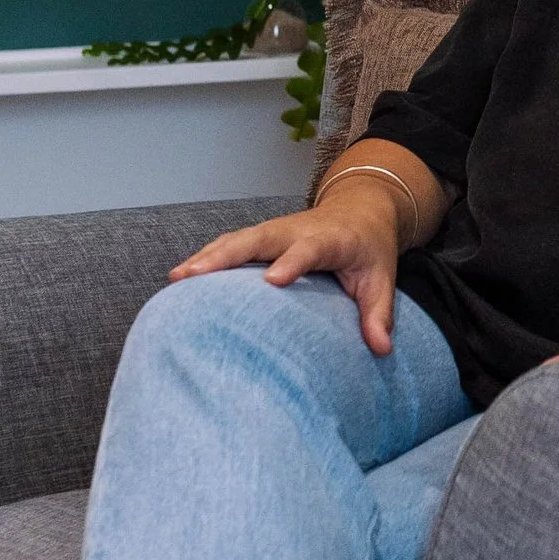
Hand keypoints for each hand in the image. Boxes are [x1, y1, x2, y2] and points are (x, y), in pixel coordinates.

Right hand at [170, 189, 407, 356]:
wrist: (361, 209)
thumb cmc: (369, 248)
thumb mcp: (382, 278)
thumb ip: (379, 313)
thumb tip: (382, 350)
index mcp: (329, 239)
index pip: (308, 249)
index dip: (292, 262)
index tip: (273, 281)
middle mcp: (296, 231)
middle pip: (257, 239)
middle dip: (225, 256)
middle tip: (194, 277)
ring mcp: (275, 232)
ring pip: (236, 240)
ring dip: (207, 257)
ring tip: (176, 279)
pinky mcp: (261, 238)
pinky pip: (230, 244)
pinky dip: (207, 257)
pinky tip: (181, 278)